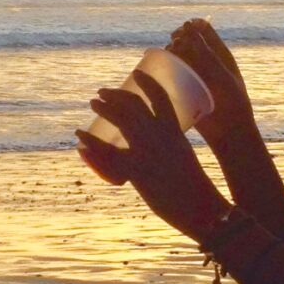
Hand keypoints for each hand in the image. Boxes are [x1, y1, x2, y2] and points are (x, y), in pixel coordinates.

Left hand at [76, 72, 227, 243]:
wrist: (203, 210)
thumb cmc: (198, 190)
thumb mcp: (185, 160)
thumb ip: (171, 150)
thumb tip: (158, 150)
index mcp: (176, 132)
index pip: (161, 97)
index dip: (147, 82)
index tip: (136, 73)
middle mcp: (160, 137)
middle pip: (134, 106)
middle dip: (116, 95)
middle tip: (102, 92)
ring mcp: (147, 153)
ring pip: (121, 121)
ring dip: (104, 109)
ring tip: (93, 103)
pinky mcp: (136, 172)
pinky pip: (108, 154)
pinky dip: (91, 143)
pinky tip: (80, 137)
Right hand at [167, 19, 254, 146]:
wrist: (228, 133)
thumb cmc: (231, 104)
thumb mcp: (221, 76)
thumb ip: (206, 53)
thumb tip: (189, 25)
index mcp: (219, 53)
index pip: (202, 29)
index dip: (190, 27)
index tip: (182, 34)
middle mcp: (206, 60)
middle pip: (186, 40)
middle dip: (176, 40)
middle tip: (173, 49)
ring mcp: (194, 74)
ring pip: (177, 56)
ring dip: (168, 53)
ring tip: (164, 59)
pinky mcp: (184, 88)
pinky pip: (171, 73)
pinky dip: (161, 68)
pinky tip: (150, 68)